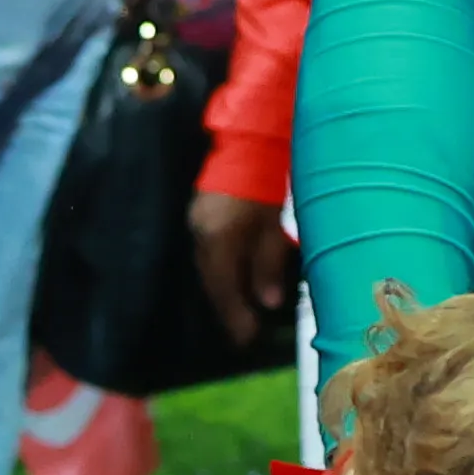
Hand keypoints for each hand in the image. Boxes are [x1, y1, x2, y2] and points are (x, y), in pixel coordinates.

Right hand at [187, 181, 291, 338]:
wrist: (251, 135)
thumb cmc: (268, 176)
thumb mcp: (274, 221)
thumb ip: (268, 262)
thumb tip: (266, 303)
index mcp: (218, 235)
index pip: (222, 285)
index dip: (233, 314)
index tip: (246, 339)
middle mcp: (202, 230)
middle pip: (212, 279)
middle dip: (228, 306)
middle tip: (243, 332)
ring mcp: (199, 220)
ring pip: (210, 265)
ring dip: (225, 289)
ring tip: (242, 311)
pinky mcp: (203, 212)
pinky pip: (211, 249)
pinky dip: (224, 269)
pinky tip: (238, 279)